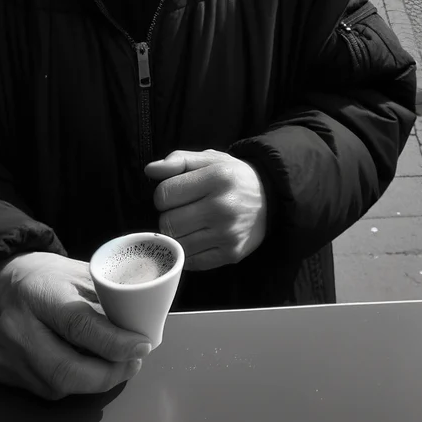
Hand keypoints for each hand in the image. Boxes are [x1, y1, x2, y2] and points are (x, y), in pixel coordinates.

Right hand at [0, 252, 151, 400]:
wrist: (3, 282)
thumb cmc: (50, 276)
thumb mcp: (82, 273)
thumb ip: (107, 298)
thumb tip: (140, 324)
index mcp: (40, 293)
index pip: (79, 325)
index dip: (114, 342)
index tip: (142, 346)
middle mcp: (17, 327)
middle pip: (66, 368)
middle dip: (108, 374)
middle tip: (133, 364)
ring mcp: (6, 353)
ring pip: (57, 386)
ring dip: (93, 381)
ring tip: (116, 366)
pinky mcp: (2, 371)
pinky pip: (44, 389)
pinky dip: (72, 383)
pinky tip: (85, 367)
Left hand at [145, 149, 266, 270]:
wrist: (271, 198)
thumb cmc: (233, 177)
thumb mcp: (211, 159)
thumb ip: (179, 160)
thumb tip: (150, 170)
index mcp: (217, 177)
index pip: (164, 194)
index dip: (164, 194)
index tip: (177, 193)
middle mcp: (223, 206)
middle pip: (167, 222)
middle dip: (170, 216)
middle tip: (185, 210)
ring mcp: (228, 234)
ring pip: (177, 244)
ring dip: (178, 235)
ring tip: (192, 224)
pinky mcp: (231, 254)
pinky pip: (191, 262)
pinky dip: (189, 252)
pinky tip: (199, 238)